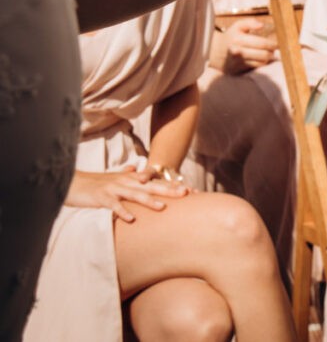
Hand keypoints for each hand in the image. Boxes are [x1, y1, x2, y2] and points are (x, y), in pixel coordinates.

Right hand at [65, 167, 188, 221]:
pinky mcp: (101, 197)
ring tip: (163, 208)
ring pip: (135, 194)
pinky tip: (131, 219)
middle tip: (186, 195)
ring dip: (149, 201)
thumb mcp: (113, 178)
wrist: (72, 181)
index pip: (156, 182)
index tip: (192, 192)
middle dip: (169, 190)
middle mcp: (126, 182)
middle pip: (151, 186)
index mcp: (132, 179)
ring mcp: (114, 189)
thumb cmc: (95, 183)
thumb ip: (126, 175)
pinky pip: (113, 205)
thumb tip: (135, 169)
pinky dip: (122, 211)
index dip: (174, 186)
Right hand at [211, 18, 276, 73]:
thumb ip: (250, 22)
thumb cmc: (231, 37)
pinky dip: (262, 63)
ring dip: (268, 58)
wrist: (215, 52)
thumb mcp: (238, 26)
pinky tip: (261, 58)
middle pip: (264, 54)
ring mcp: (238, 62)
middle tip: (274, 49)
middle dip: (272, 51)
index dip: (273, 44)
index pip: (262, 43)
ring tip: (268, 53)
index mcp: (238, 39)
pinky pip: (256, 67)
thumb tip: (262, 25)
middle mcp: (237, 52)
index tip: (278, 43)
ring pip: (262, 62)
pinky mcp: (238, 70)